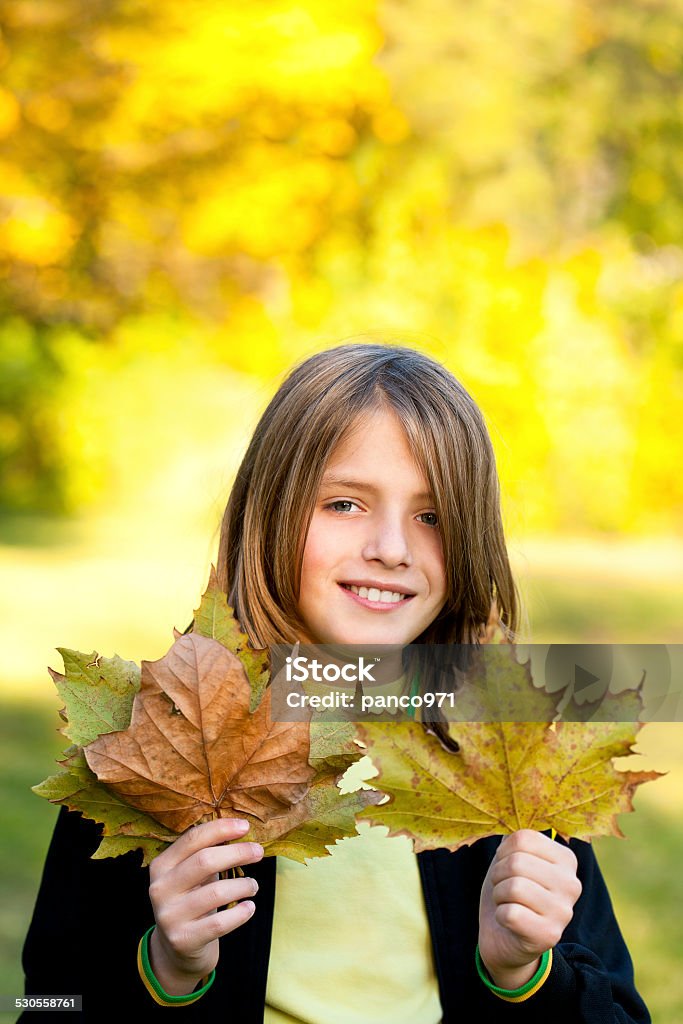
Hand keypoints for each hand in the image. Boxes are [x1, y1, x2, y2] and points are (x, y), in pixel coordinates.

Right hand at [147, 817, 263, 994]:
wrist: (176, 948)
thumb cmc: (192, 899)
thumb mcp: (192, 875)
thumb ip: (208, 852)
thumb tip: (240, 829)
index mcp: (161, 866)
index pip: (192, 839)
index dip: (220, 829)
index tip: (245, 826)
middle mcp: (160, 889)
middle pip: (204, 861)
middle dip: (237, 853)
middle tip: (258, 852)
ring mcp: (169, 916)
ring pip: (216, 892)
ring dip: (243, 885)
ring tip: (253, 885)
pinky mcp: (183, 939)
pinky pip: (219, 923)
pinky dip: (240, 913)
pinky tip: (250, 907)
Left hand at [478, 829, 581, 989]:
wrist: (505, 939)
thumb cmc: (509, 892)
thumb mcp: (512, 858)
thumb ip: (515, 838)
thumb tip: (512, 819)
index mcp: (567, 859)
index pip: (523, 838)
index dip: (503, 852)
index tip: (508, 867)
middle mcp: (572, 884)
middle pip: (517, 862)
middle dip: (498, 875)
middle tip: (504, 889)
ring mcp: (564, 912)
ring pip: (513, 887)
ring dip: (498, 895)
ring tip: (507, 903)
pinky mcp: (549, 936)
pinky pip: (510, 913)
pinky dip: (500, 915)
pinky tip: (510, 922)